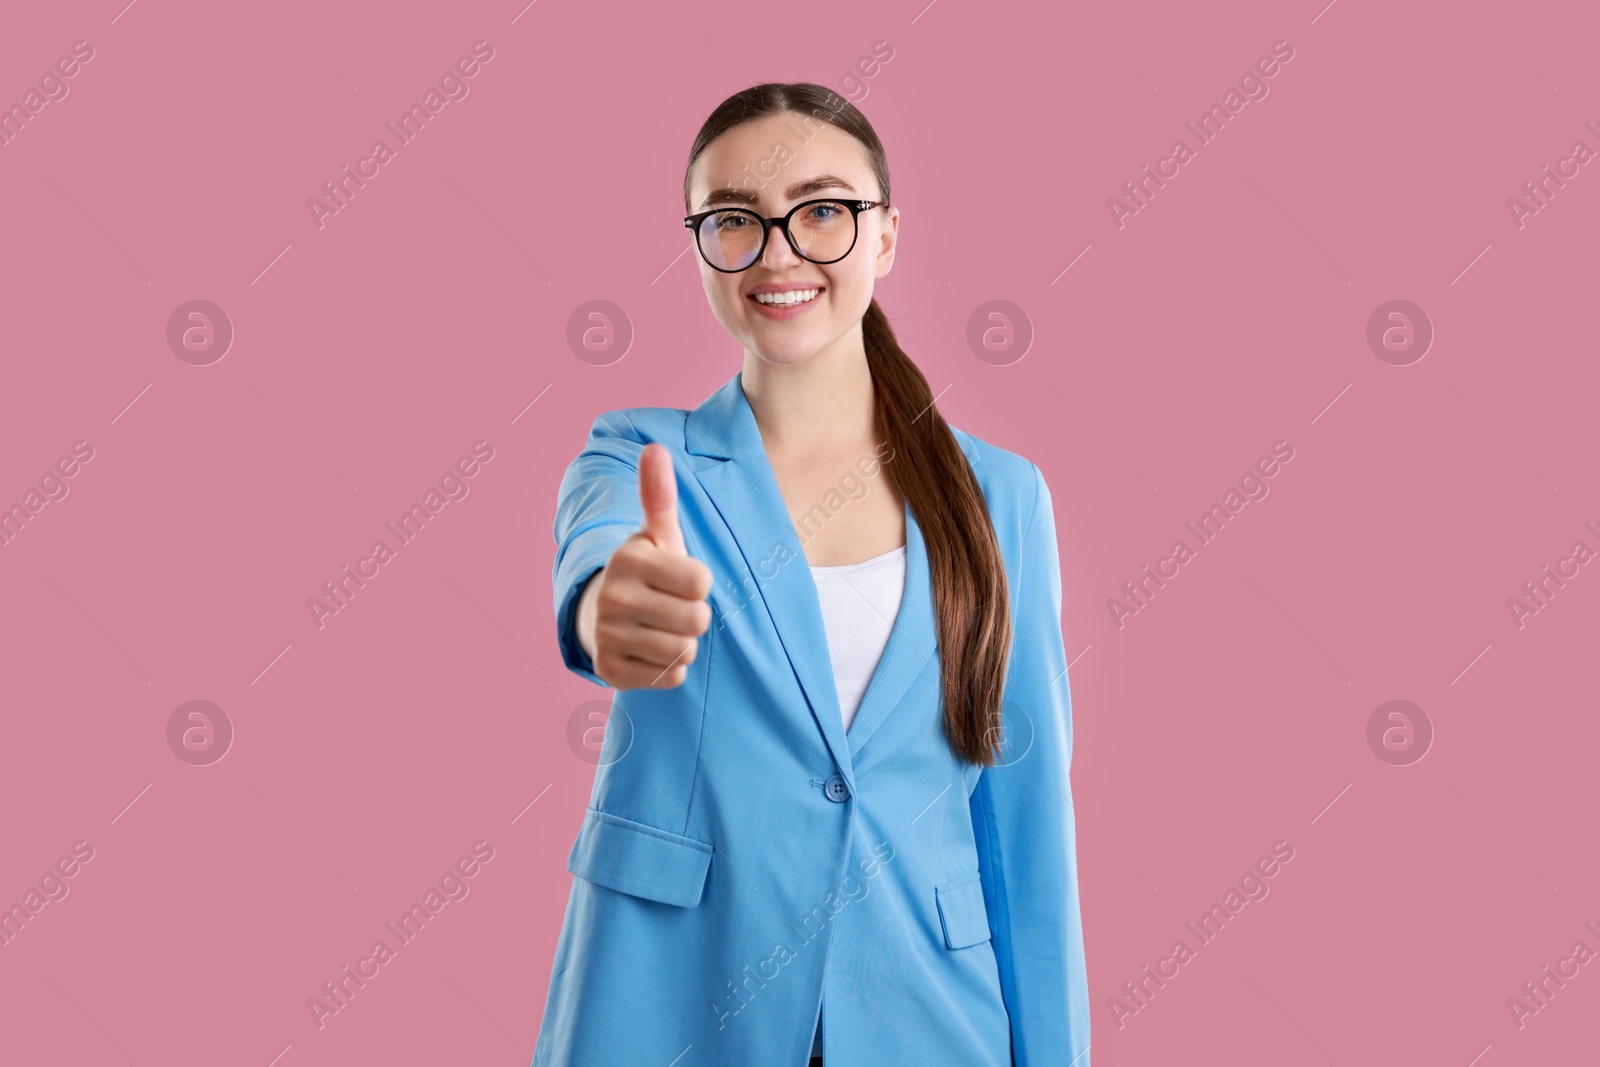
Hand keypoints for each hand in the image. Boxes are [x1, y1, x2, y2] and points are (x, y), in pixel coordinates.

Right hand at [577, 443, 712, 689]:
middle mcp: (613, 598)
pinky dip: (669, 667)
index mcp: (628, 559)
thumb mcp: (657, 534)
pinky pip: (671, 677)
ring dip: (683, 642)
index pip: (702, 581)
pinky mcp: (611, 672)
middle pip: (698, 620)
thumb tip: (656, 450)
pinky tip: (650, 649)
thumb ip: (660, 496)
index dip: (698, 582)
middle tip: (671, 605)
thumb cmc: (648, 571)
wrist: (603, 616)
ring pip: (685, 650)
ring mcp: (609, 637)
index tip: (677, 578)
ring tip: (662, 627)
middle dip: (694, 615)